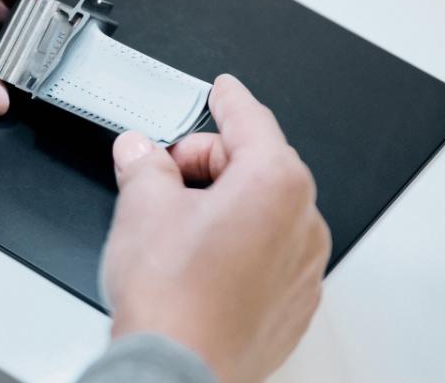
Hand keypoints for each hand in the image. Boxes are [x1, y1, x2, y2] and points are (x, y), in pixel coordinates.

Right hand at [100, 76, 329, 382]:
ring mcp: (304, 267)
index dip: (229, 100)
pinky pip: (272, 254)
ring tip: (179, 227)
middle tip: (167, 175)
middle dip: (212, 163)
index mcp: (275, 182)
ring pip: (266, 211)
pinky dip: (242, 246)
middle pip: (258, 165)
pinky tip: (201, 263)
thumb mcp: (142, 206)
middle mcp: (303, 221)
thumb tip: (140, 152)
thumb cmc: (173, 301)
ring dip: (227, 206)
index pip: (251, 120)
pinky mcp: (295, 303)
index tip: (224, 90)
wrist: (178, 371)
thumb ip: (144, 163)